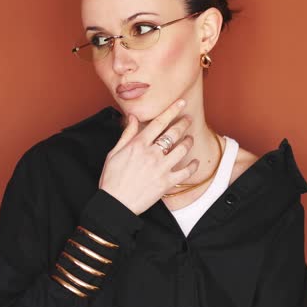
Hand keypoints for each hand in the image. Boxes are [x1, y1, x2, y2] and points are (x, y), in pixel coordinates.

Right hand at [99, 99, 199, 214]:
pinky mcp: (166, 183)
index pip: (159, 122)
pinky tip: (195, 162)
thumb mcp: (114, 153)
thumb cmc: (112, 179)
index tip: (181, 103)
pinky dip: (193, 166)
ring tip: (189, 139)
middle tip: (188, 119)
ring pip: (182, 149)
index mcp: (138, 145)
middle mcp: (151, 154)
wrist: (115, 204)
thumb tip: (132, 118)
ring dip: (188, 141)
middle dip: (183, 123)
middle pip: (173, 133)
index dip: (172, 110)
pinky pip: (186, 172)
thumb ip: (127, 134)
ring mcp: (161, 168)